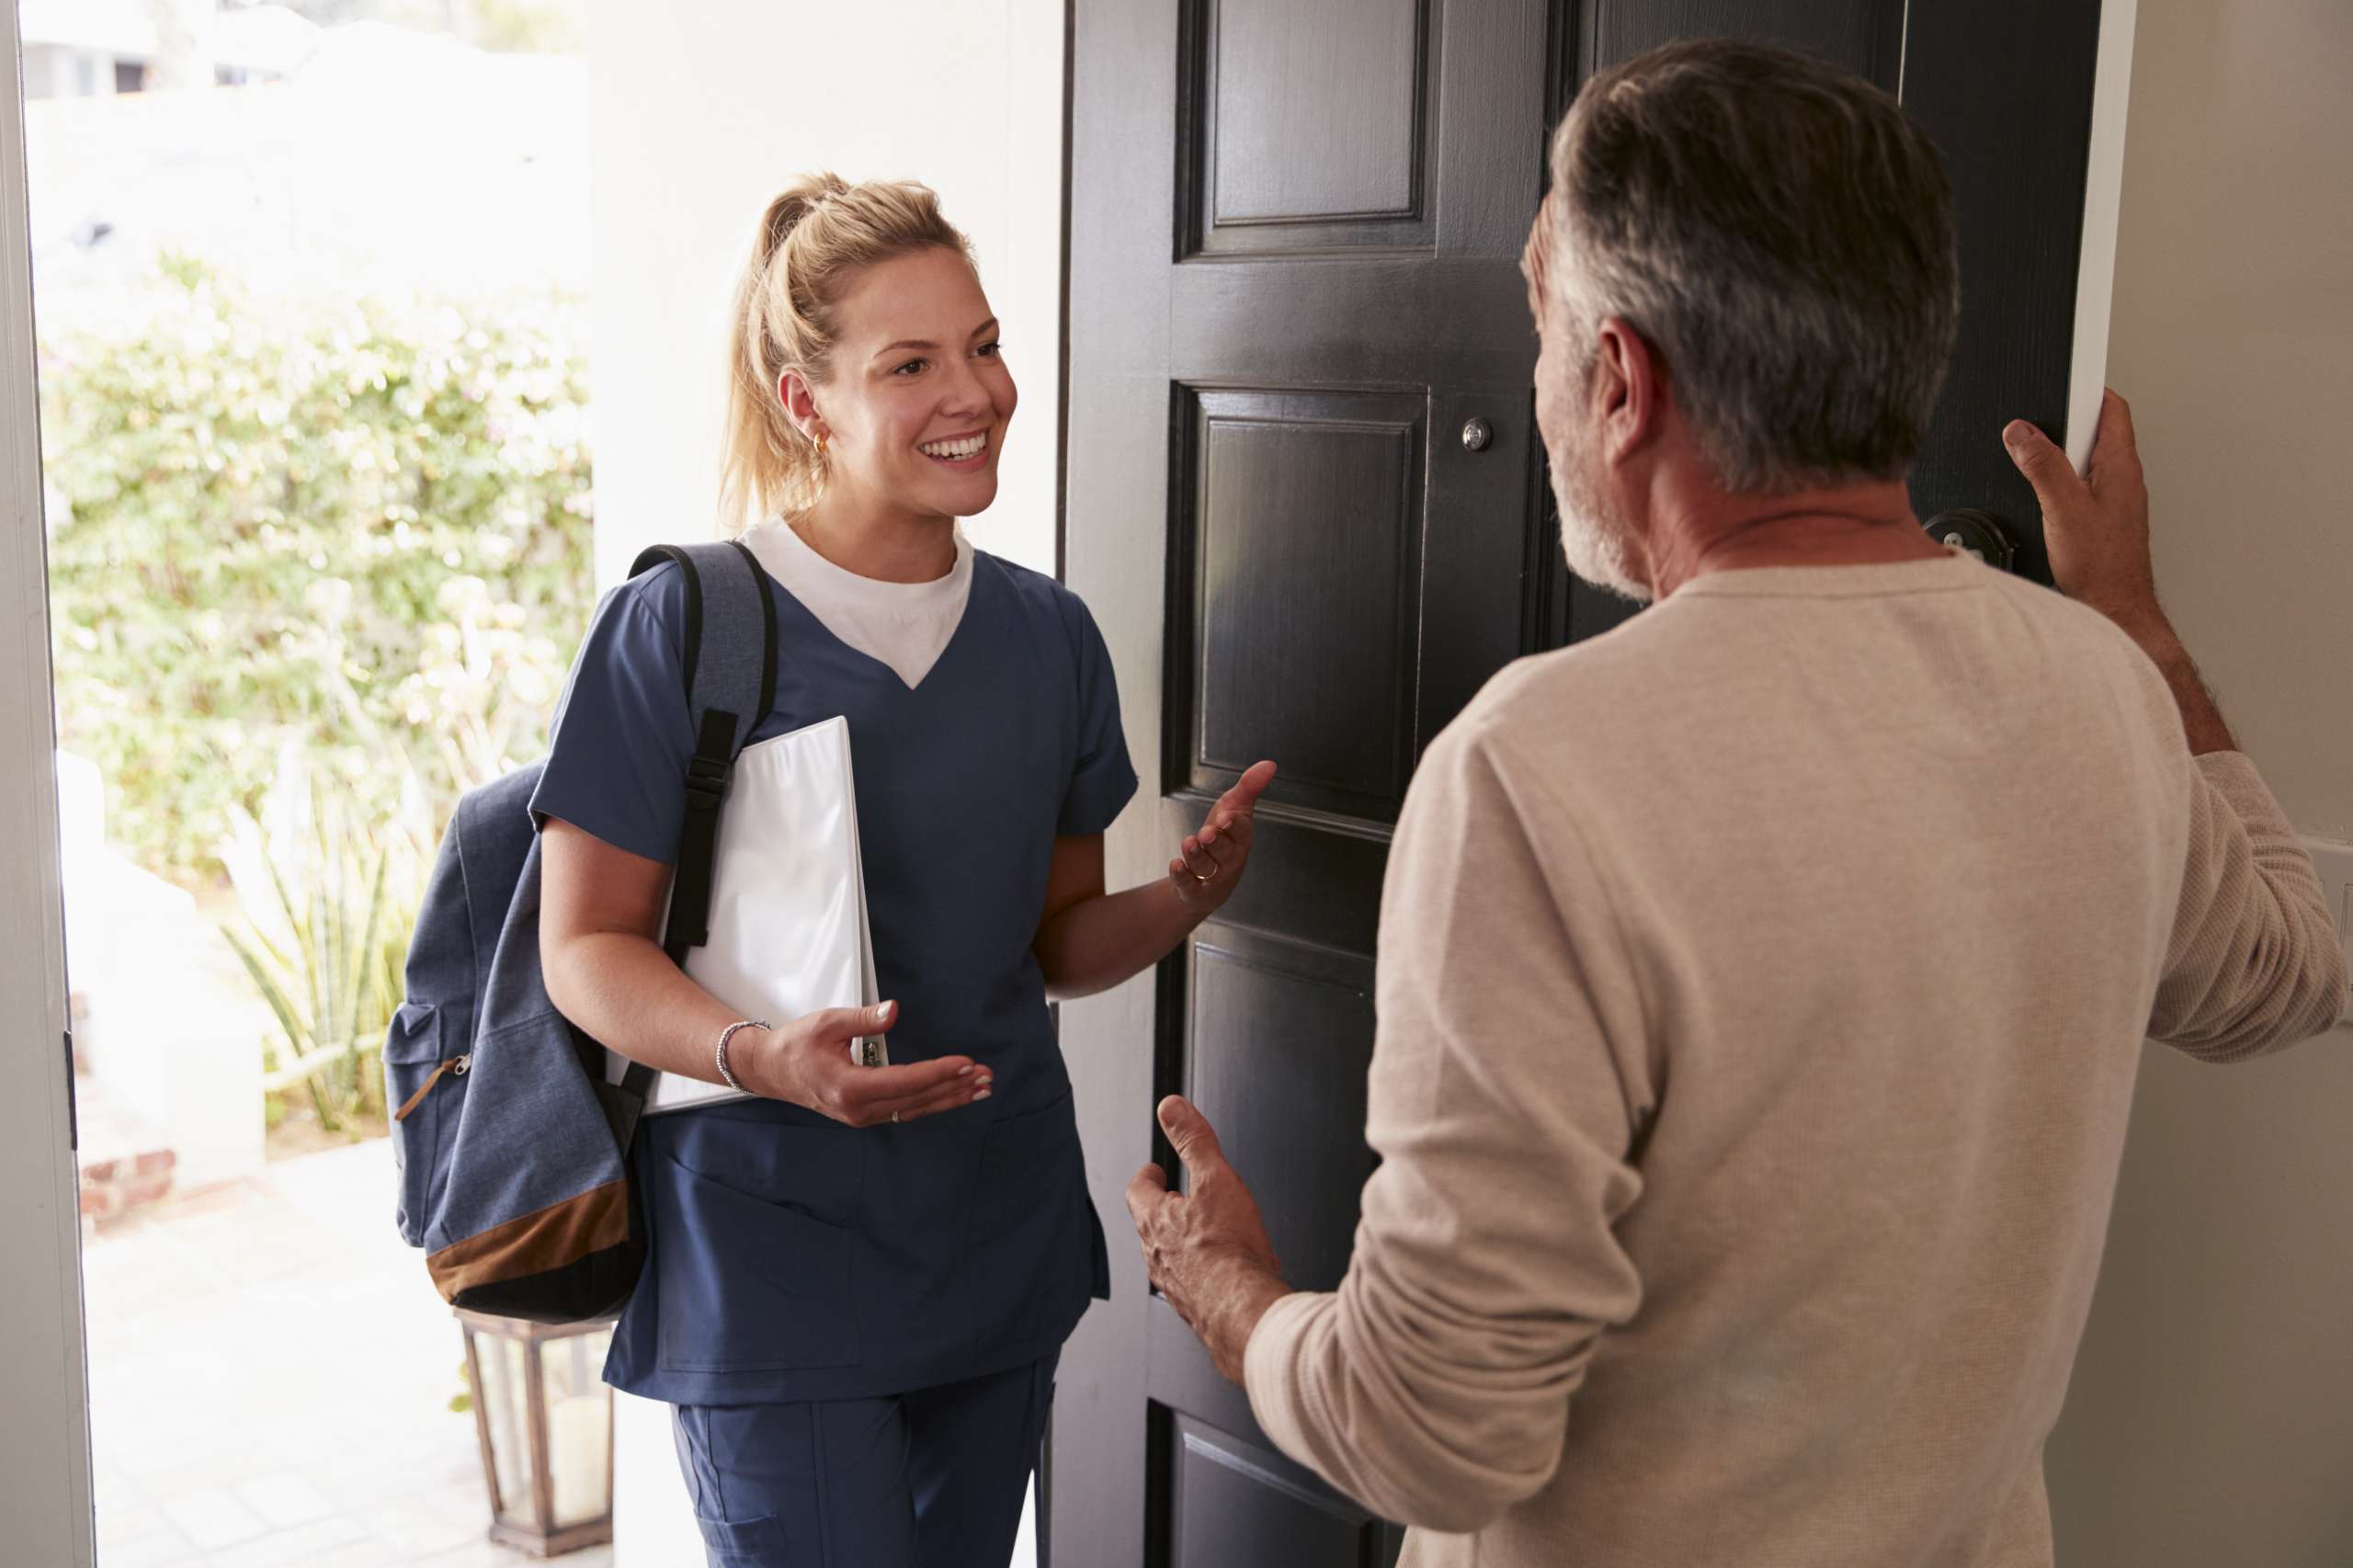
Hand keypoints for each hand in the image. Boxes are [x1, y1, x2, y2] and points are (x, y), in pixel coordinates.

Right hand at [737, 1001, 991, 1127]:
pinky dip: (932, 1102)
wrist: (771, 1070)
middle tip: (986, 1077)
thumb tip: (893, 1011)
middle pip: (917, 1099)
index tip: (965, 1063)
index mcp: (849, 1087)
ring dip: (949, 1098)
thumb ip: (863, 1018)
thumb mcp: (828, 1022)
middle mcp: (858, 1108)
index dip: (938, 1072)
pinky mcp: (864, 1114)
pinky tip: (953, 1095)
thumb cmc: (797, 1044)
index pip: (905, 1081)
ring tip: (980, 1088)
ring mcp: (862, 1116)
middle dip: (954, 1088)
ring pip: (915, 1109)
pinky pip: (905, 1110)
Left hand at [1126, 1095, 1290, 1382]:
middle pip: (1152, 1226)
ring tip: (1206, 1237)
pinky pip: (1194, 1285)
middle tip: (1180, 1200)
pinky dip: (1206, 1274)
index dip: (1148, 1177)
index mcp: (1156, 1222)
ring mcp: (1174, 1286)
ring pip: (1171, 1258)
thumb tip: (1172, 1108)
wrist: (1244, 1312)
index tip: (1155, 1169)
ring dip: (1185, 1245)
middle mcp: (1157, 1256)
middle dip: (1166, 1211)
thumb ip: (1194, 1140)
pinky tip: (1228, 1274)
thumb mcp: (1215, 1179)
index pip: (1138, 1191)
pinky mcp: (1195, 1309)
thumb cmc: (1229, 1253)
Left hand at [1170, 760, 1276, 911]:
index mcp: (1241, 839)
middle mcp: (1229, 859)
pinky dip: (1182, 875)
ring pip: (1205, 867)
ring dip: (1196, 855)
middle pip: (1224, 850)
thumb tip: (1269, 764)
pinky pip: (1189, 884)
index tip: (1225, 817)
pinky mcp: (1194, 889)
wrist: (1209, 878)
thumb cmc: (1223, 838)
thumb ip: (1249, 787)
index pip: (1241, 832)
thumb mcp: (1233, 808)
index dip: (1234, 825)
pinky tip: (1175, 864)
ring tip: (1188, 843)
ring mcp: (1213, 876)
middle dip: (1215, 841)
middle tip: (1206, 833)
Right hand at [2003, 390, 2168, 640]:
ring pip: (2087, 461)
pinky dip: (2061, 483)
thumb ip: (2042, 466)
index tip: (2067, 377)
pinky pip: (2081, 487)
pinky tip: (2041, 501)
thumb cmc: (2101, 567)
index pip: (2112, 408)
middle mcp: (2123, 479)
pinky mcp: (2102, 520)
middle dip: (2065, 422)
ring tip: (2034, 464)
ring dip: (2060, 456)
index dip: (2088, 387)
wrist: (2113, 611)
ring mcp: (2115, 500)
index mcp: (2120, 466)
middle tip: (2037, 425)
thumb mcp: (2062, 509)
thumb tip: (2021, 433)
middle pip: (2097, 431)